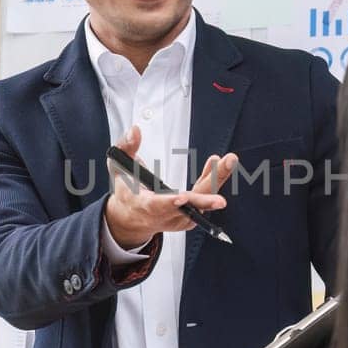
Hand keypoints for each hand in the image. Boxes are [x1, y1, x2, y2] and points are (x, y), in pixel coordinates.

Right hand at [104, 125, 237, 250]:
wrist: (131, 217)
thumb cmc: (126, 189)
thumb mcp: (118, 166)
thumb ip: (126, 147)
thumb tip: (136, 129)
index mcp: (143, 205)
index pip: (156, 206)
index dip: (168, 202)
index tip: (181, 197)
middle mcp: (164, 215)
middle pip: (188, 208)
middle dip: (206, 200)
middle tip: (221, 200)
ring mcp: (180, 218)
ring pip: (202, 201)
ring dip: (216, 179)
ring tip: (229, 160)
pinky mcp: (190, 216)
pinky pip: (205, 196)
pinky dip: (213, 179)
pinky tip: (219, 162)